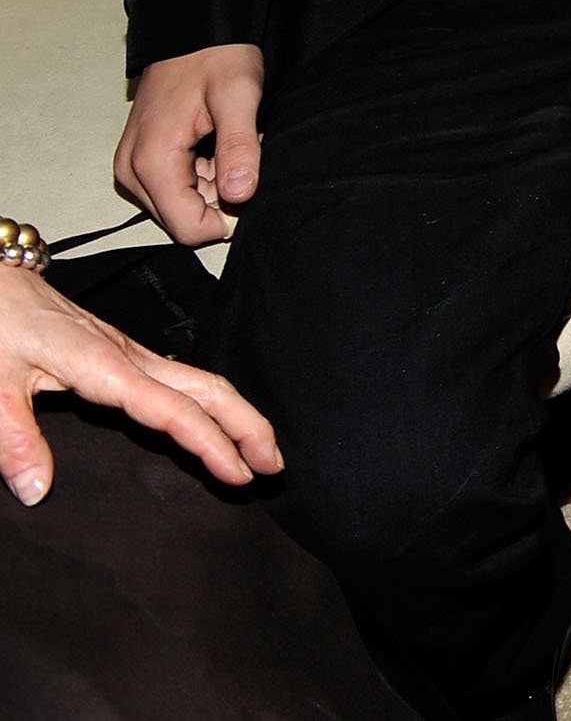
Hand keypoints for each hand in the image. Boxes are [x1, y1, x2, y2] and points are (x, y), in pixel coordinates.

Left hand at [0, 266, 281, 503]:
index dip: (211, 444)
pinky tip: (212, 418)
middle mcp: (128, 357)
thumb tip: (37, 491)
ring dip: (237, 413)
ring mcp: (129, 352)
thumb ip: (16, 440)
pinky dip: (211, 401)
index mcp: (104, 367)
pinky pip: (181, 377)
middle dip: (248, 424)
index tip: (238, 474)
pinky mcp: (121, 352)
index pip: (173, 410)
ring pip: (201, 380)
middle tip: (274, 464)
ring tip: (258, 446)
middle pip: (208, 388)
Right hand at [114, 43, 266, 246]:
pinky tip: (217, 143)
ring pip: (181, 205)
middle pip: (183, 219)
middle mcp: (132, 172)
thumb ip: (239, 147)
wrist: (193, 31)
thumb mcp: (238, 96)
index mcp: (151, 162)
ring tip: (230, 143)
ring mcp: (133, 167)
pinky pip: (176, 186)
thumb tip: (240, 195)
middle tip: (241, 155)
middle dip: (220, 198)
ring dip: (214, 184)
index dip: (227, 218)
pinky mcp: (140, 160)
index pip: (188, 228)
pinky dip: (204, 174)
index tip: (250, 183)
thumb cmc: (217, 57)